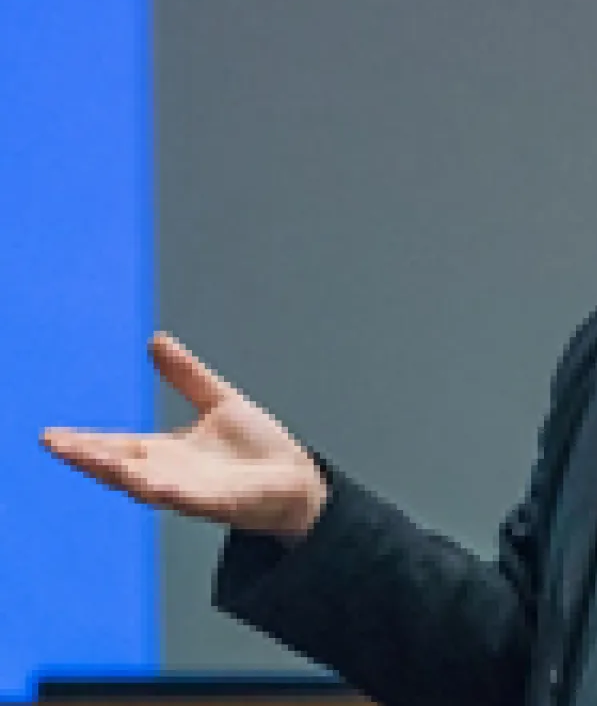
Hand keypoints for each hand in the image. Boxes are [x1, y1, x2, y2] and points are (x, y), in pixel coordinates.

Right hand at [41, 332, 327, 537]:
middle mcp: (172, 475)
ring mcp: (194, 491)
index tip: (50, 435)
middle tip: (55, 444)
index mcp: (167, 453)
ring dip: (119, 473)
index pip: (117, 446)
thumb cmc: (258, 448)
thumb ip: (186, 376)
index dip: (85, 442)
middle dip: (88, 457)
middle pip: (121, 467)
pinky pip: (191, 499)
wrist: (299, 478)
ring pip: (147, 485)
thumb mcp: (219, 402)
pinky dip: (172, 491)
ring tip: (90, 458)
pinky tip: (154, 484)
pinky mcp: (221, 503)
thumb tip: (156, 341)